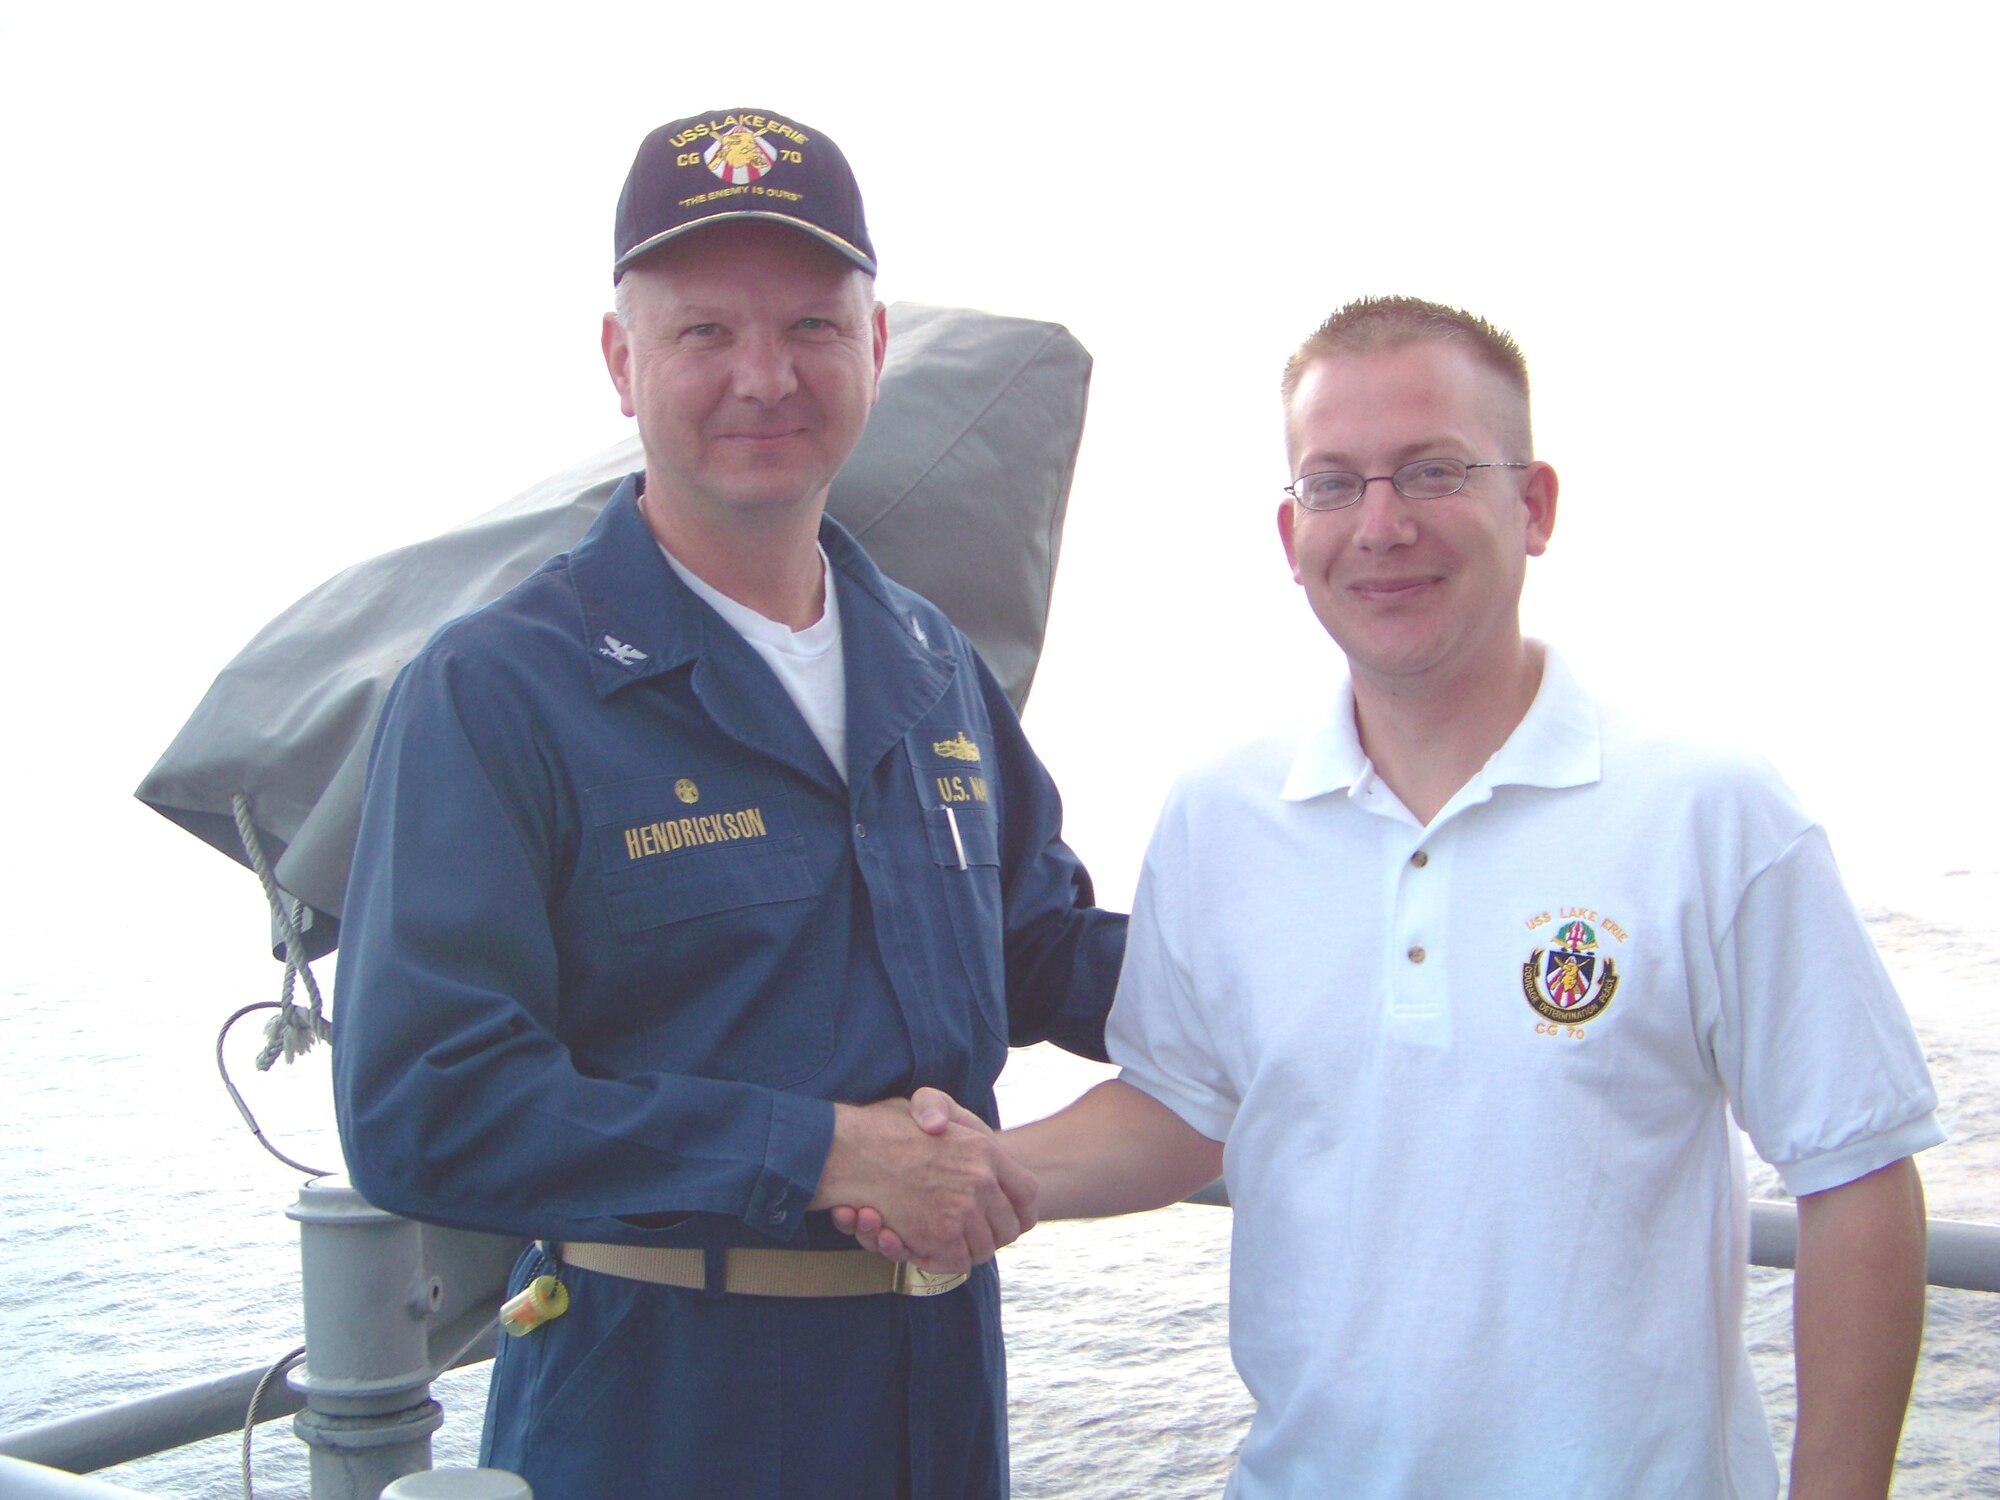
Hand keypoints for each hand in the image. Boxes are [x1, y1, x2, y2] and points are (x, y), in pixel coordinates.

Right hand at [813, 1089, 1035, 1273]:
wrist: (848, 1149)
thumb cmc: (882, 1126)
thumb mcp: (926, 1105)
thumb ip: (948, 1117)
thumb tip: (943, 1130)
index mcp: (985, 1150)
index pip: (1027, 1193)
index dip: (1020, 1211)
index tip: (1009, 1218)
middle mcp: (981, 1180)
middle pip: (1008, 1229)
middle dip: (992, 1237)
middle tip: (971, 1235)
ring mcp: (962, 1210)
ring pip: (983, 1250)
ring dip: (965, 1251)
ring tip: (941, 1238)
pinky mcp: (939, 1236)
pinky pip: (955, 1262)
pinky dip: (939, 1260)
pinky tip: (917, 1242)